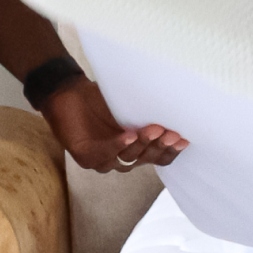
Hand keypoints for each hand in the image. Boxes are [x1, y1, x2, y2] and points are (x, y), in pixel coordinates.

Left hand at [40, 77, 188, 173]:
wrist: (67, 92)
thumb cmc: (100, 99)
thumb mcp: (130, 107)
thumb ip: (149, 114)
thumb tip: (179, 108)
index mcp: (135, 149)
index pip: (159, 158)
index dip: (172, 151)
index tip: (185, 139)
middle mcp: (121, 158)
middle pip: (146, 159)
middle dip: (160, 147)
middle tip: (171, 134)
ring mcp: (103, 160)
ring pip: (127, 159)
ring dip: (141, 145)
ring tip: (153, 129)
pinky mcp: (85, 156)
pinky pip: (104, 154)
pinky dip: (117, 145)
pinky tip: (128, 135)